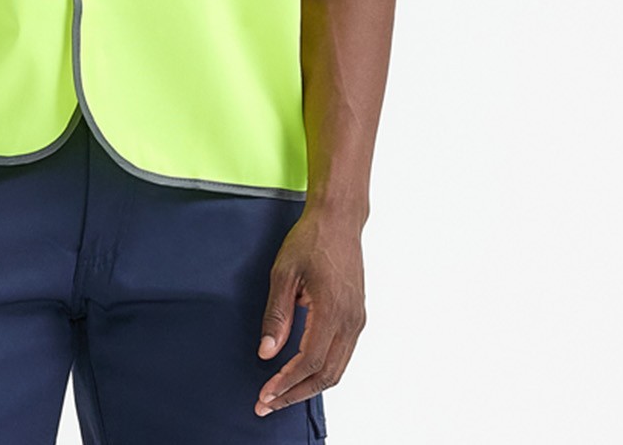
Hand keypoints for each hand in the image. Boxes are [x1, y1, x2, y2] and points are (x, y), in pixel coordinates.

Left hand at [254, 207, 366, 416]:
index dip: (286, 384)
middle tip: (268, 403)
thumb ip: (277, 315)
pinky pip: (342, 355)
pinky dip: (322, 370)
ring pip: (337, 369)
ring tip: (281, 394)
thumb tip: (267, 352)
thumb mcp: (284, 273)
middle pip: (327, 375)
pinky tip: (301, 372)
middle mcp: (350, 320)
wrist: (339, 219)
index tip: (265, 395)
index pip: (310, 362)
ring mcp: (357, 319)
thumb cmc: (310, 240)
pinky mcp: (357, 316)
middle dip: (296, 394)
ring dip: (309, 386)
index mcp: (332, 310)